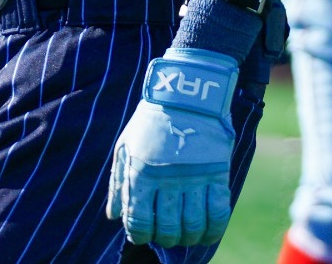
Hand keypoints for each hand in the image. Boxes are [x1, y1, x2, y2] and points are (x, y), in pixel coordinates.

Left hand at [107, 47, 238, 248]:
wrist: (187, 91)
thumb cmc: (151, 119)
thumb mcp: (125, 145)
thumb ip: (118, 183)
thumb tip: (112, 216)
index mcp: (141, 173)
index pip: (138, 222)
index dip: (140, 235)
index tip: (143, 234)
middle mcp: (167, 180)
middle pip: (167, 229)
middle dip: (165, 239)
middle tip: (166, 234)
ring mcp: (195, 178)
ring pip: (193, 226)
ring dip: (189, 237)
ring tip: (186, 234)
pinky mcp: (217, 173)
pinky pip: (219, 213)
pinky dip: (214, 230)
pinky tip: (208, 232)